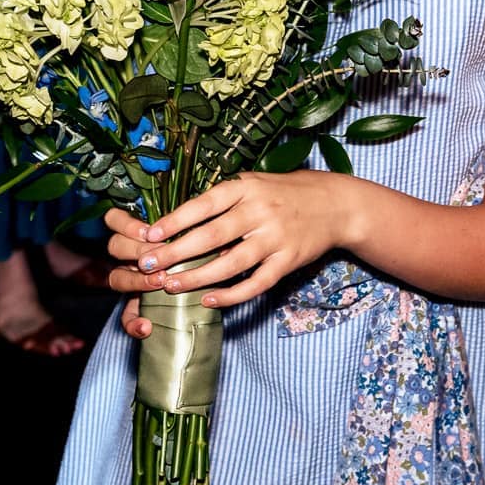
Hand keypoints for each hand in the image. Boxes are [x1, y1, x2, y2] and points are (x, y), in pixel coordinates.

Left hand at [101, 172, 352, 338]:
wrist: (337, 204)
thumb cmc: (287, 193)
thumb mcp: (257, 183)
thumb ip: (225, 199)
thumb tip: (183, 220)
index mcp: (248, 189)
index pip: (204, 205)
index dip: (175, 221)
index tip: (150, 235)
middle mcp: (260, 212)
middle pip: (211, 236)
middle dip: (175, 253)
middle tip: (148, 266)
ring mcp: (275, 238)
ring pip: (230, 264)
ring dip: (196, 277)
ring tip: (170, 286)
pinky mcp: (288, 261)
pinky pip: (256, 283)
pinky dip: (231, 295)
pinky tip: (209, 300)